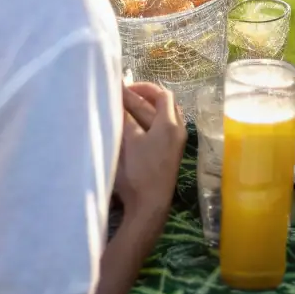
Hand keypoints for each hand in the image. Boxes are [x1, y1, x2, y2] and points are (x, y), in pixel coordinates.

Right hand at [113, 81, 185, 229]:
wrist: (149, 206)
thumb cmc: (139, 170)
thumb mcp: (129, 140)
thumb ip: (125, 118)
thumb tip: (118, 97)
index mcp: (170, 124)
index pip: (162, 95)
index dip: (144, 88)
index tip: (125, 88)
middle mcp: (177, 130)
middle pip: (161, 106)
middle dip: (139, 99)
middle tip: (118, 97)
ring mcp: (174, 144)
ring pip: (160, 119)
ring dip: (143, 111)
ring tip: (123, 109)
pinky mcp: (167, 155)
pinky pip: (159, 131)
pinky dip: (145, 124)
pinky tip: (130, 127)